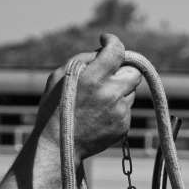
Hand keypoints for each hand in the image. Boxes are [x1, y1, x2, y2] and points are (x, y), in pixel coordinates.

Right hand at [38, 36, 140, 157]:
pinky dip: (115, 108)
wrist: (60, 147)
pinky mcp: (123, 125)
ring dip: (118, 91)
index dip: (113, 42)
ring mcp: (119, 111)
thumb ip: (84, 60)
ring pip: (130, 92)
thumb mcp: (60, 77)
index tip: (107, 41)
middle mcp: (110, 94)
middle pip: (133, 72)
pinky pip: (126, 109)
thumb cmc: (55, 109)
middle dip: (123, 70)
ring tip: (96, 101)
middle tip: (109, 75)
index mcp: (92, 78)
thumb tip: (103, 51)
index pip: (116, 51)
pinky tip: (98, 115)